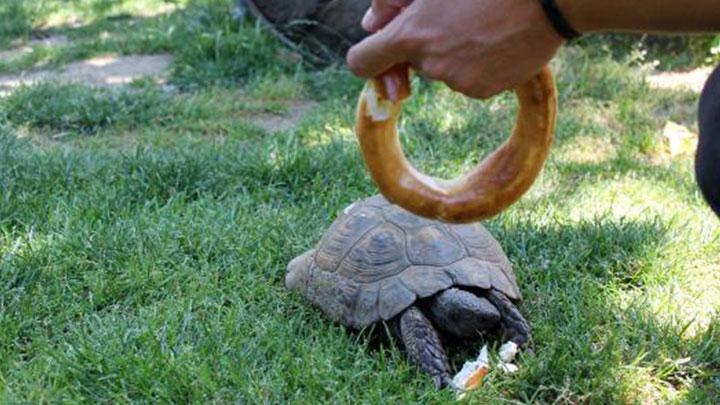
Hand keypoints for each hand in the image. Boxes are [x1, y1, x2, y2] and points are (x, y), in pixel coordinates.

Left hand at [347, 0, 563, 98]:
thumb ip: (392, 2)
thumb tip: (371, 25)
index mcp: (410, 33)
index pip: (361, 62)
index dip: (368, 57)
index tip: (380, 52)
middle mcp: (430, 64)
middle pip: (408, 64)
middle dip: (418, 46)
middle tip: (448, 19)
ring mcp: (458, 81)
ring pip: (440, 70)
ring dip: (451, 51)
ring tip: (481, 21)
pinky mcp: (482, 91)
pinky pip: (467, 79)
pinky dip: (475, 63)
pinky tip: (495, 38)